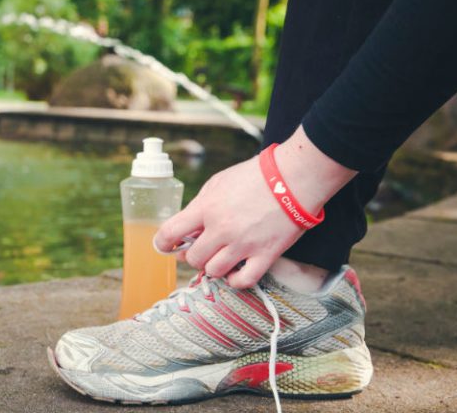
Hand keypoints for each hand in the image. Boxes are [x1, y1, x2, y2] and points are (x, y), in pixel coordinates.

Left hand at [153, 126, 355, 288]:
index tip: (166, 246)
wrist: (294, 177)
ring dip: (213, 266)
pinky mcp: (266, 255)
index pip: (170, 233)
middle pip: (193, 258)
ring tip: (220, 257)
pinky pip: (242, 281)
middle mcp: (222, 229)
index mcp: (207, 208)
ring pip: (213, 272)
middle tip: (201, 249)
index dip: (162, 243)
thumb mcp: (218, 182)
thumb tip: (188, 229)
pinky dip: (235, 280)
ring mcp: (244, 245)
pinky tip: (235, 270)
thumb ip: (199, 205)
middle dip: (193, 255)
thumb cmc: (255, 176)